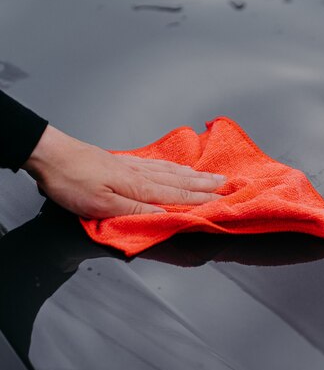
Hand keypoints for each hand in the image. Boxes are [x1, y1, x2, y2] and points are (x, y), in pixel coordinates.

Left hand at [23, 125, 224, 218]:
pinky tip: (178, 167)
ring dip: (193, 175)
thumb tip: (165, 214)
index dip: (200, 198)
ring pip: (171, 171)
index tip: (221, 198)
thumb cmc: (71, 181)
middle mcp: (141, 174)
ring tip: (210, 176)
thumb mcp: (100, 205)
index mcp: (138, 187)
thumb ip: (134, 210)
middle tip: (226, 184)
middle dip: (204, 184)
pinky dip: (174, 167)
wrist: (51, 154)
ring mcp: (133, 166)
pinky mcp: (123, 162)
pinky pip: (158, 164)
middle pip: (180, 180)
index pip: (176, 195)